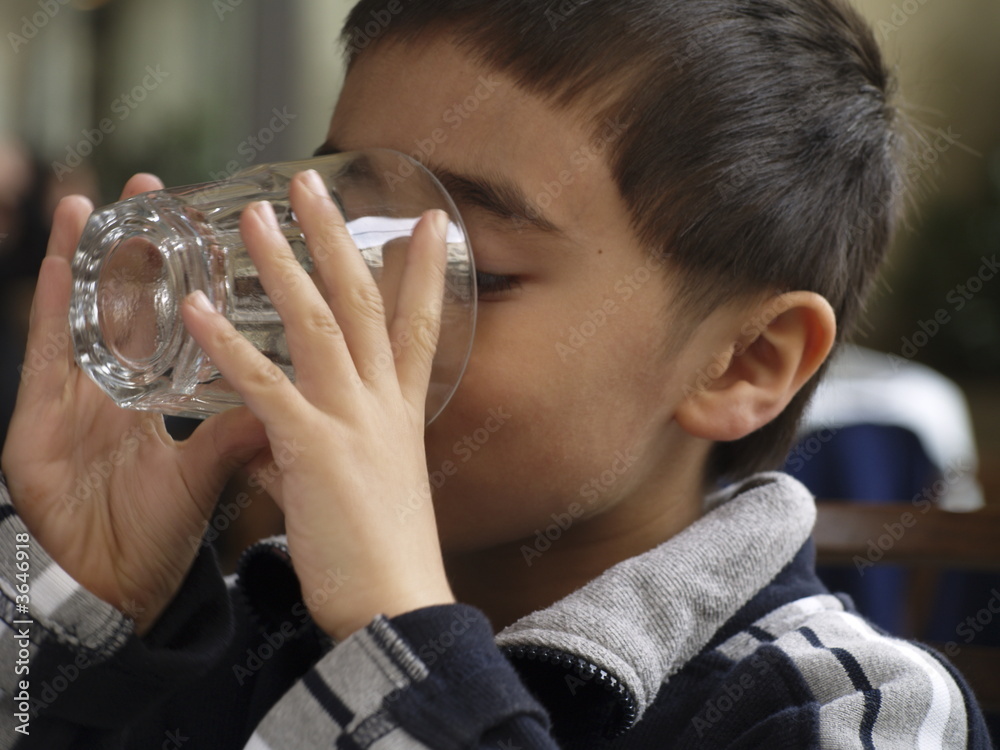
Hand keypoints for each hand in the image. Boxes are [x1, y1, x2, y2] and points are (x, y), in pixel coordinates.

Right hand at [1, 176, 268, 633]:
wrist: (114, 593)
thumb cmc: (156, 534)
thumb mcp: (209, 470)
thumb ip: (245, 428)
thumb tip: (303, 392)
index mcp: (156, 398)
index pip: (174, 325)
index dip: (185, 278)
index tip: (206, 229)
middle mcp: (114, 391)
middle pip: (126, 306)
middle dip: (137, 250)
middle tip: (156, 189)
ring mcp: (72, 404)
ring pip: (82, 320)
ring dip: (89, 261)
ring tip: (99, 203)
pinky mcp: (38, 426)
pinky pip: (46, 359)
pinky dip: (53, 311)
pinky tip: (63, 263)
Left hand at [181, 170, 454, 640]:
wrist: (396, 606)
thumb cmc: (384, 554)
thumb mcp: (366, 487)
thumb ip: (323, 450)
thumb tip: (280, 441)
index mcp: (401, 412)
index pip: (418, 325)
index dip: (424, 271)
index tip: (427, 222)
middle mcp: (382, 404)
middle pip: (363, 303)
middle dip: (338, 239)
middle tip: (315, 182)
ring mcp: (351, 421)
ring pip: (317, 324)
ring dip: (284, 265)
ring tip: (253, 213)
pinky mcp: (313, 450)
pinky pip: (266, 387)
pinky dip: (230, 347)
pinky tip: (198, 312)